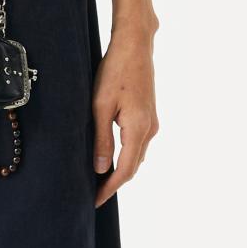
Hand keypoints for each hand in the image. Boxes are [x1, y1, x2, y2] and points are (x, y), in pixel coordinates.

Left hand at [92, 28, 157, 204]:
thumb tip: (101, 169)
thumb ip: (102, 139)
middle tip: (94, 196)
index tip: (95, 201)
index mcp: (138, 128)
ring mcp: (152, 122)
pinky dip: (126, 156)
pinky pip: (138, 144)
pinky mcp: (149, 116)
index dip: (110, 188)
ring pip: (137, 156)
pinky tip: (112, 158)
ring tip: (100, 181)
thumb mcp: (100, 106)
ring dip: (121, 170)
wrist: (135, 46)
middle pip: (133, 166)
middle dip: (115, 183)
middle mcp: (150, 129)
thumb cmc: (115, 72)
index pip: (126, 170)